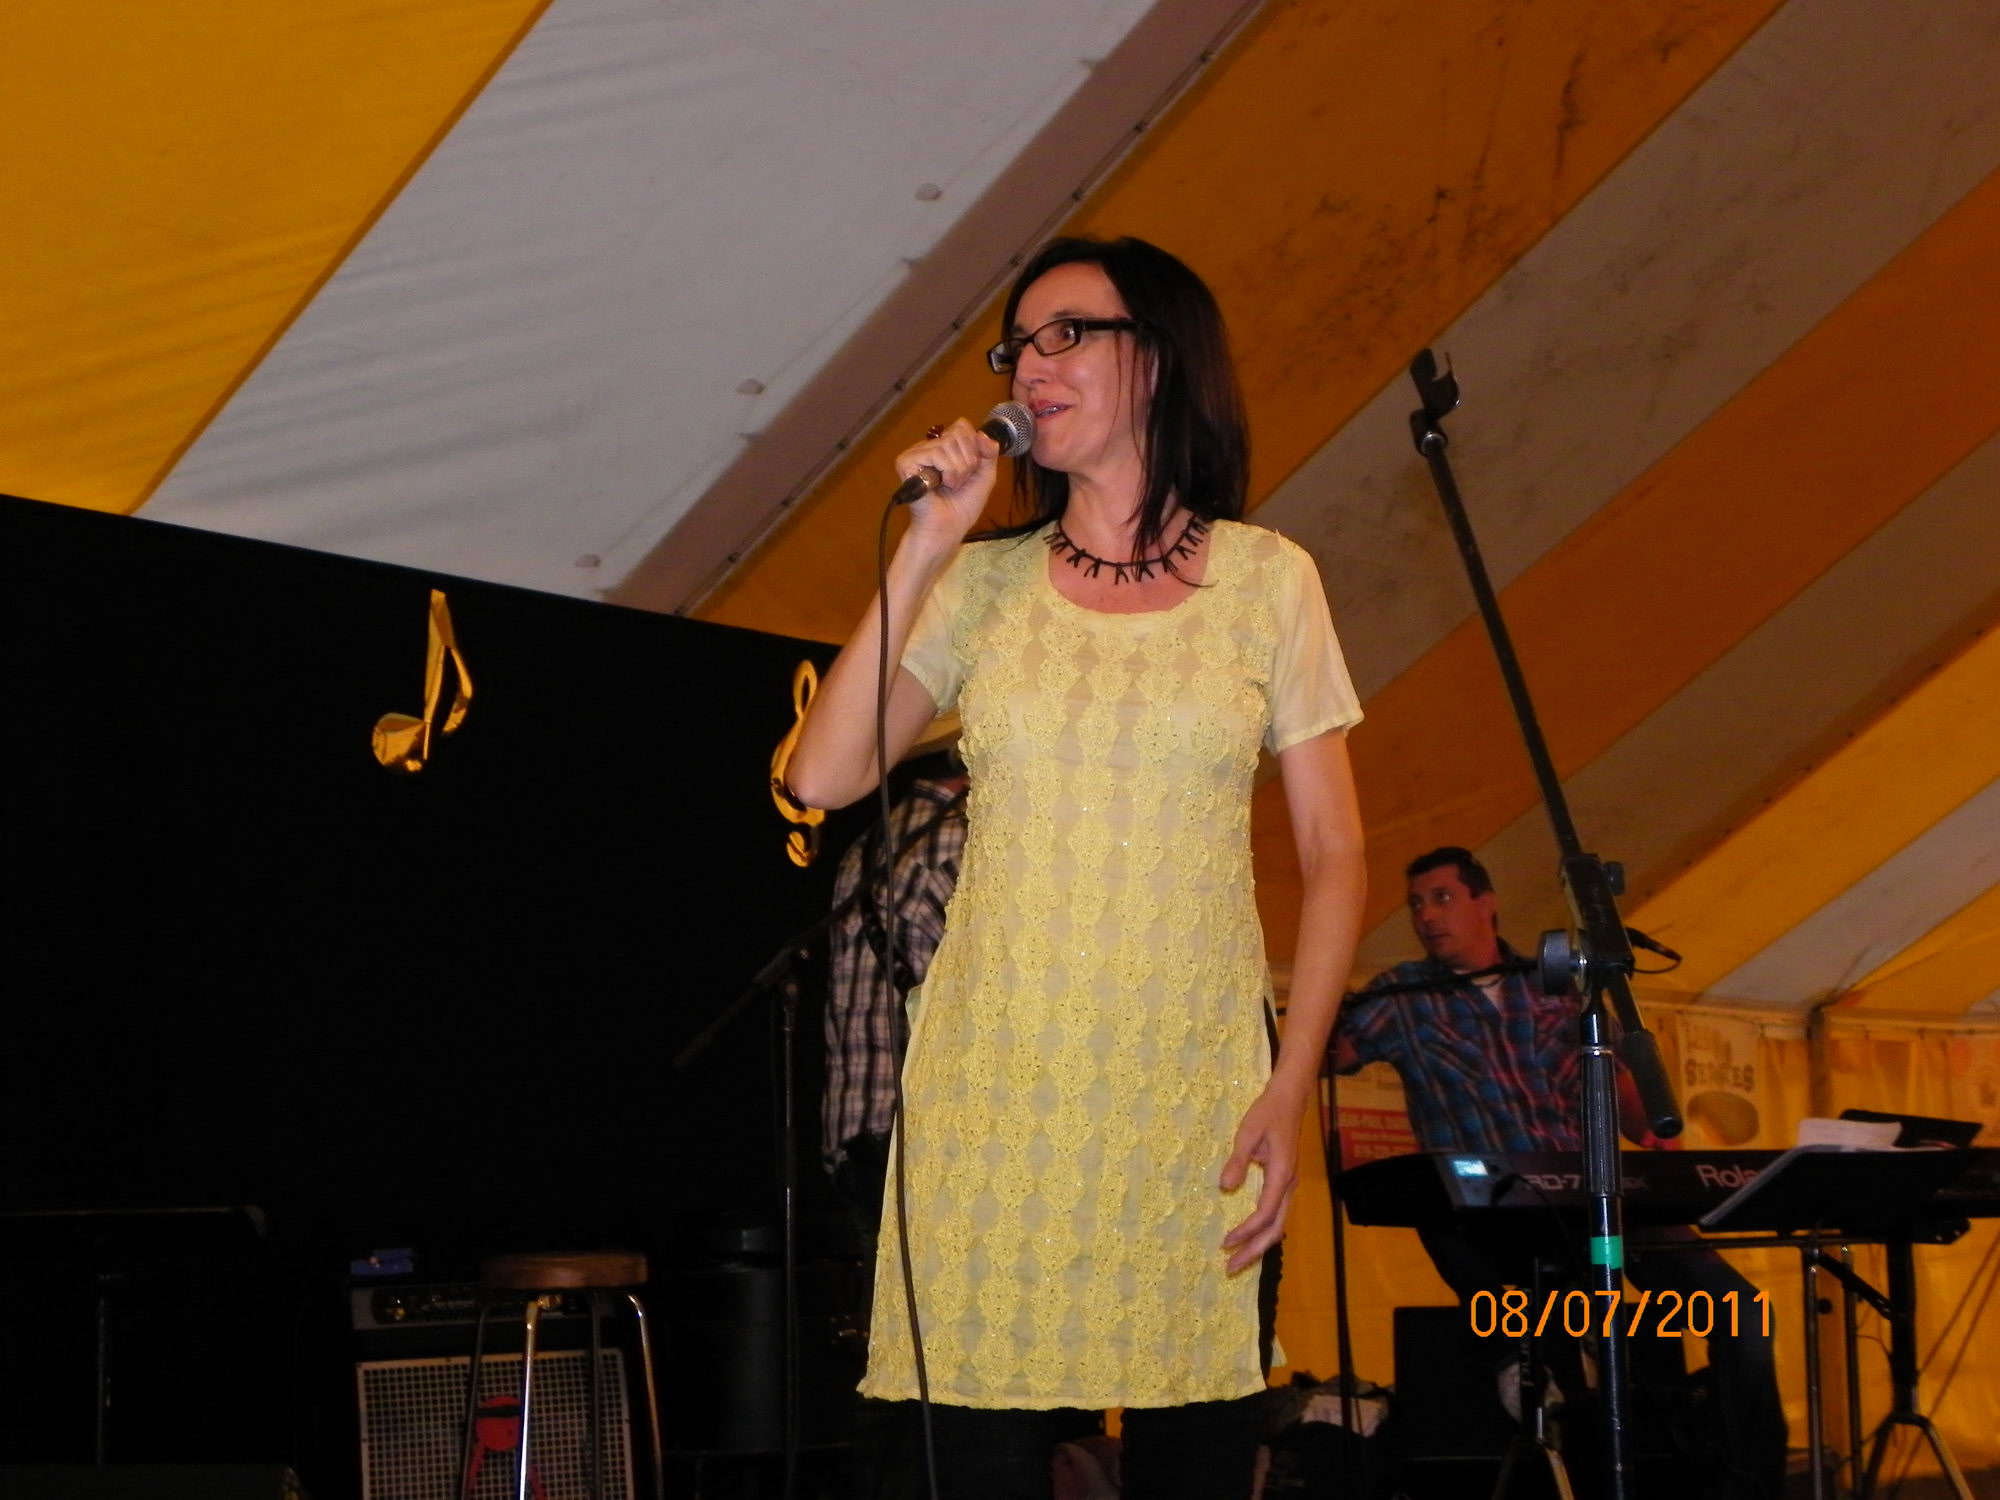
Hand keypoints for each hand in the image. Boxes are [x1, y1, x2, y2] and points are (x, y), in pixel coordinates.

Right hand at [894, 418, 999, 544]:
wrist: (948, 528)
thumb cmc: (962, 506)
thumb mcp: (984, 476)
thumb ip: (988, 453)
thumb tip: (982, 434)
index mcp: (944, 447)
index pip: (962, 426)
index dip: (973, 447)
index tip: (971, 469)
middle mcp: (928, 446)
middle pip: (958, 433)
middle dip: (967, 461)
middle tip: (959, 481)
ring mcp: (915, 453)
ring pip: (949, 444)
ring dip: (958, 470)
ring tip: (950, 486)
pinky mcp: (906, 462)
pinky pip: (936, 453)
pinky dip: (947, 472)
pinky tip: (939, 485)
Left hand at [1220, 1081, 1306, 1273]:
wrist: (1289, 1098)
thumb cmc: (1267, 1112)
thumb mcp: (1247, 1132)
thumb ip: (1237, 1160)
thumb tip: (1225, 1187)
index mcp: (1282, 1175)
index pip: (1265, 1214)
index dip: (1246, 1231)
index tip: (1225, 1242)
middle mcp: (1289, 1185)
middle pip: (1274, 1229)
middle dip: (1253, 1251)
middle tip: (1230, 1268)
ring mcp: (1288, 1185)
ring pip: (1277, 1225)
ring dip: (1258, 1245)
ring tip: (1237, 1261)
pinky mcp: (1283, 1182)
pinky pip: (1275, 1215)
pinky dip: (1262, 1232)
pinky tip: (1249, 1239)